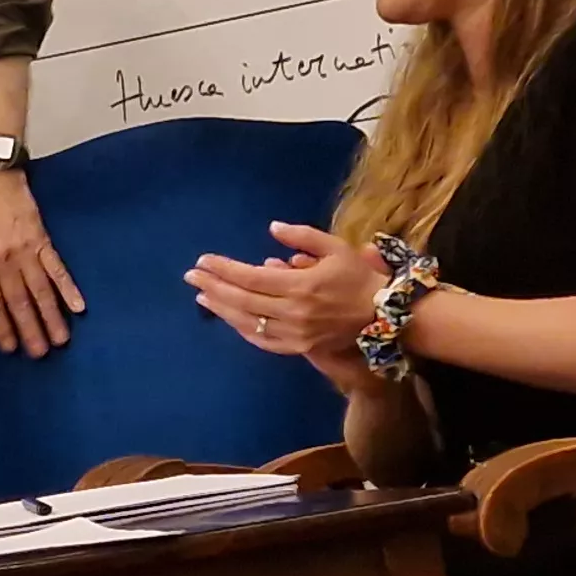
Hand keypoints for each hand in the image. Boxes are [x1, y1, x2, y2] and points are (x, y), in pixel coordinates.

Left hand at [0, 168, 87, 356]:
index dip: (1, 327)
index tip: (10, 347)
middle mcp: (1, 260)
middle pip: (18, 302)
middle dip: (29, 330)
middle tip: (39, 353)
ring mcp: (24, 250)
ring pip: (39, 290)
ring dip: (51, 317)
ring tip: (60, 339)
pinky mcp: (42, 240)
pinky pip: (57, 268)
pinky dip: (68, 287)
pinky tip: (78, 306)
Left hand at [186, 222, 387, 365]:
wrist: (384, 315)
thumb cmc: (358, 277)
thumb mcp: (335, 247)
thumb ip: (302, 236)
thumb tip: (271, 227)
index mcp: (301, 286)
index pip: (250, 277)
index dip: (224, 269)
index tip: (203, 261)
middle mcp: (293, 313)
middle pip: (242, 300)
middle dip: (213, 287)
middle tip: (191, 276)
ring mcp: (294, 334)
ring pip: (248, 323)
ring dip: (221, 309)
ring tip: (202, 296)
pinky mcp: (298, 348)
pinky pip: (263, 341)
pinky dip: (243, 329)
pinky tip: (229, 318)